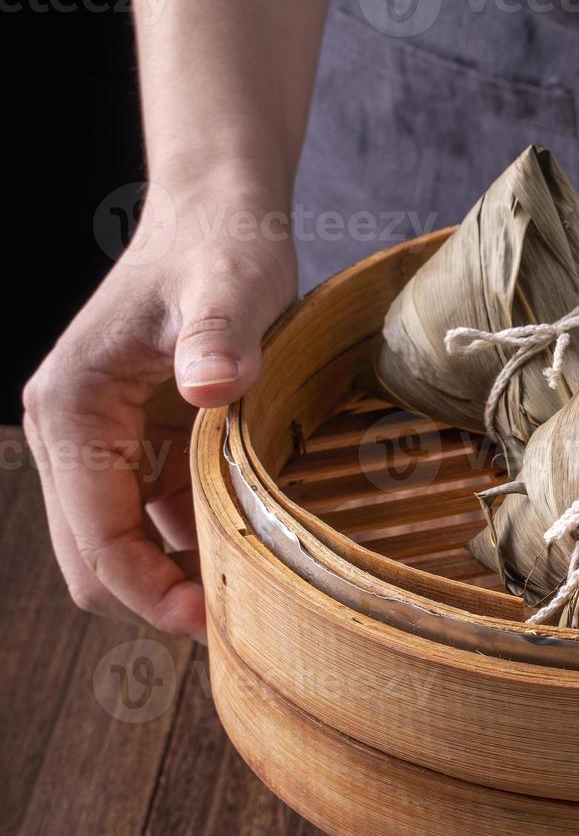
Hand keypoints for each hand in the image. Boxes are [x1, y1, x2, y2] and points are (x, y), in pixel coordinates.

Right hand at [23, 177, 295, 639]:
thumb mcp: (230, 286)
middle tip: (240, 619)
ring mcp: (100, 438)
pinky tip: (248, 542)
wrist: (219, 214)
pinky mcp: (136, 439)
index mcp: (72, 408)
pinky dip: (192, 539)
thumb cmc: (221, 245)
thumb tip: (209, 387)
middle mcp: (70, 431)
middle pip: (95, 556)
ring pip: (122, 543)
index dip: (149, 591)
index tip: (213, 621)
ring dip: (177, 574)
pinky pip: (153, 515)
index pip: (95, 538)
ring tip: (252, 588)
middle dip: (158, 596)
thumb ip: (218, 335)